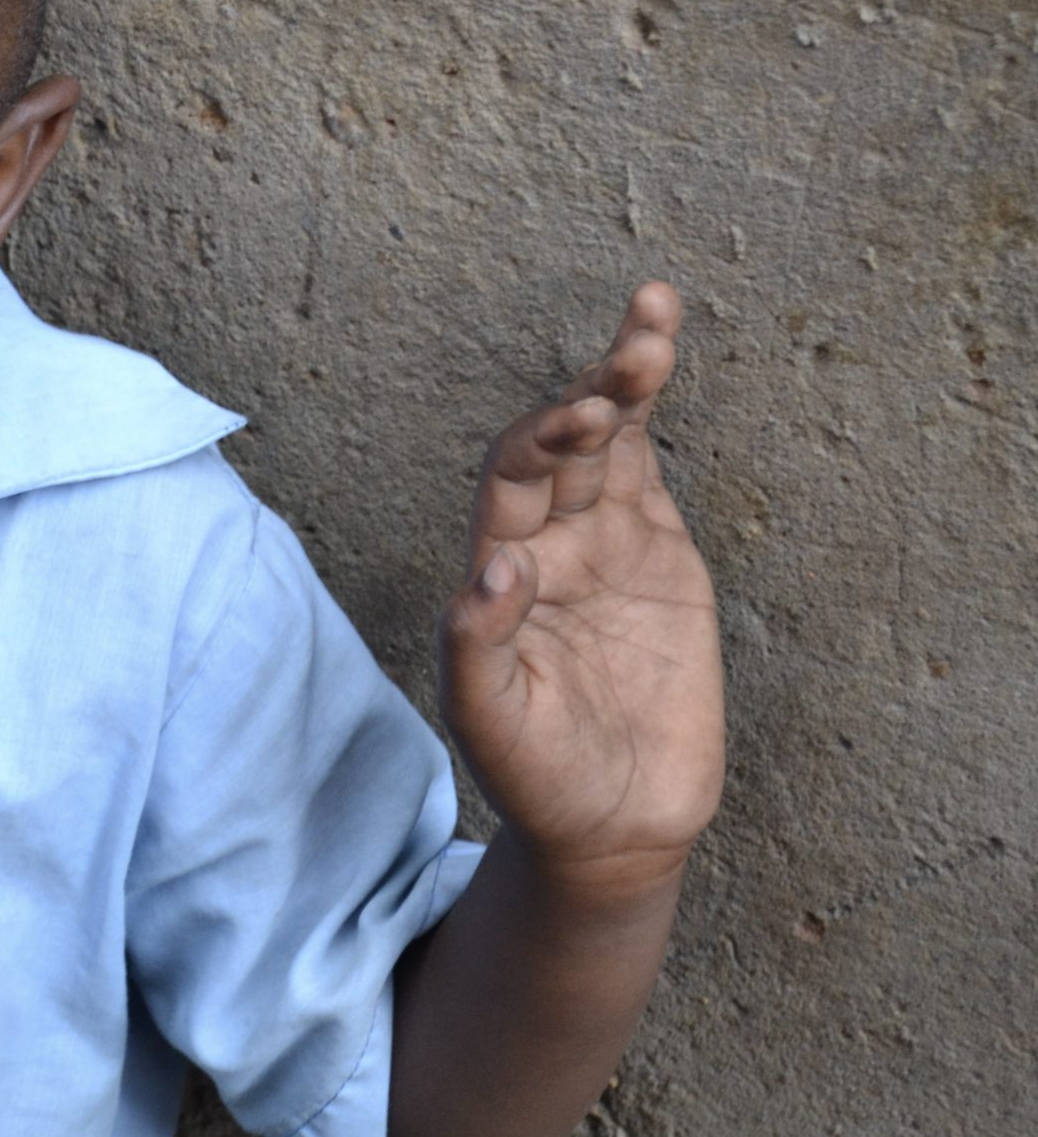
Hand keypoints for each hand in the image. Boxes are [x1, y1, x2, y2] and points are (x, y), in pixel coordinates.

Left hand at [440, 283, 724, 898]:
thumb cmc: (536, 776)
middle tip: (632, 349)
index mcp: (498, 569)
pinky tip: (652, 353)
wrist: (612, 823)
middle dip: (591, 390)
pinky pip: (648, 468)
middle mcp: (545, 540)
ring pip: (610, 439)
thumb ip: (477, 646)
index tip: (578, 419)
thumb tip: (495, 567)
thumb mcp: (490, 721)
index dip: (540, 443)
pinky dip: (649, 413)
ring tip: (651, 313)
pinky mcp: (660, 555)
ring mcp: (603, 541)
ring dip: (623, 375)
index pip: (510, 481)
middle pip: (562, 443)